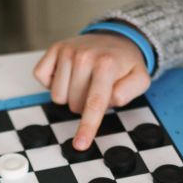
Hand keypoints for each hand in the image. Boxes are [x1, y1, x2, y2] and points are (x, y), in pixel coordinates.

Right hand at [34, 32, 150, 149]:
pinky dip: (53, 82)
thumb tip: (109, 99)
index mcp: (107, 64)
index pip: (94, 103)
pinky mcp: (54, 49)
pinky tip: (68, 74)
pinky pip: (42, 79)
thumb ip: (129, 92)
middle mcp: (84, 55)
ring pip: (57, 97)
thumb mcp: (140, 79)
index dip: (87, 126)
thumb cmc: (124, 63)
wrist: (115, 38)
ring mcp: (67, 51)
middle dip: (84, 105)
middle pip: (74, 104)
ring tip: (83, 81)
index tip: (80, 143)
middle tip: (96, 90)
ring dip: (69, 95)